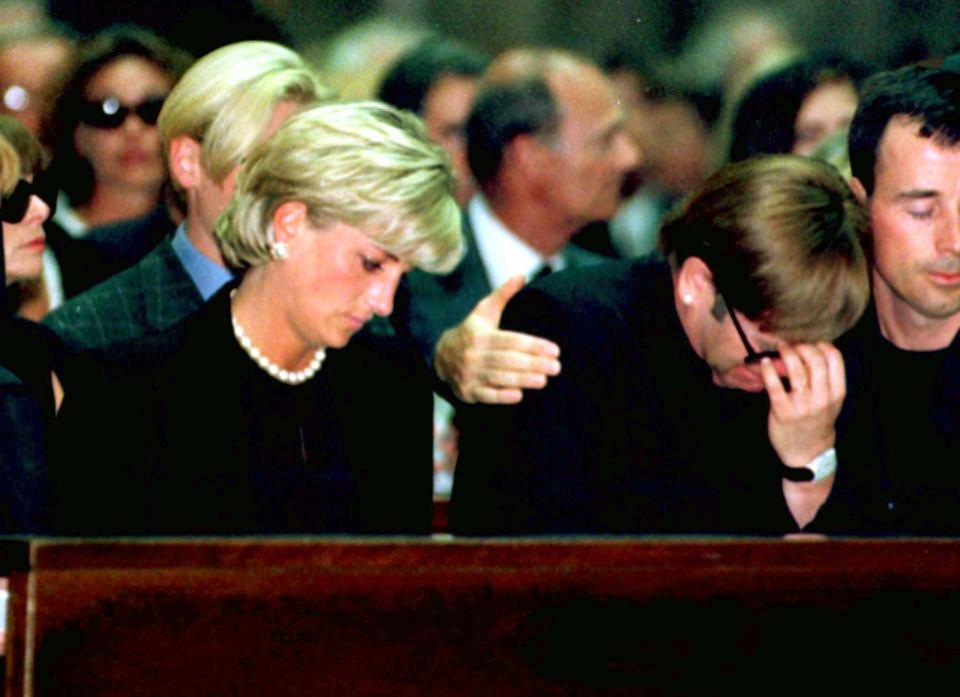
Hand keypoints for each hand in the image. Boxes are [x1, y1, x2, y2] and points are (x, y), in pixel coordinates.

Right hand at [433, 275, 560, 403]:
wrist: (442, 357)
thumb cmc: (472, 332)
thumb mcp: (484, 311)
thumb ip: (503, 295)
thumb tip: (522, 275)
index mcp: (479, 335)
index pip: (511, 340)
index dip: (533, 345)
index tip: (554, 349)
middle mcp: (472, 355)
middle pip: (507, 360)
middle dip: (533, 364)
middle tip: (556, 367)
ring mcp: (469, 374)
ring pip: (499, 378)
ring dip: (523, 380)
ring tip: (544, 380)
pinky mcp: (467, 391)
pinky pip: (486, 395)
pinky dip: (502, 396)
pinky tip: (519, 394)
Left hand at [761, 342, 844, 468]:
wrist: (807, 452)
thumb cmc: (817, 422)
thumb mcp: (832, 402)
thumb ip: (828, 380)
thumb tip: (814, 351)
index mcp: (836, 393)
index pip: (835, 358)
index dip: (821, 345)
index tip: (811, 345)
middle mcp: (822, 397)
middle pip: (815, 359)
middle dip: (802, 346)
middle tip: (793, 346)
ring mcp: (802, 405)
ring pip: (796, 369)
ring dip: (786, 353)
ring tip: (780, 348)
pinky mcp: (782, 411)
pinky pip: (774, 385)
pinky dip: (768, 370)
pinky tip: (764, 363)